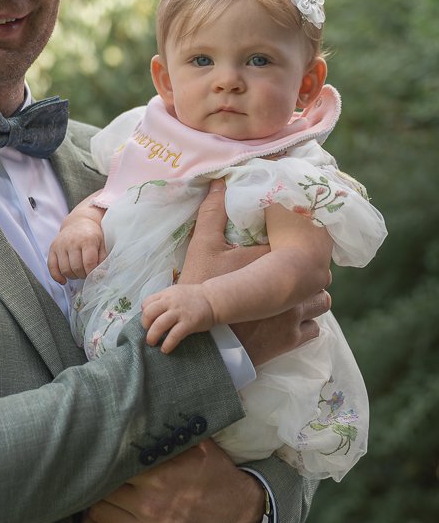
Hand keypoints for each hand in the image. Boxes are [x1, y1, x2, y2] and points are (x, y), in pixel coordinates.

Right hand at [48, 220, 105, 283]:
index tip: (95, 274)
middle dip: (83, 275)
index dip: (92, 273)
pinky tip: (63, 280)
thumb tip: (100, 275)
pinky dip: (57, 276)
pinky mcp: (53, 248)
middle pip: (76, 268)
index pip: (89, 263)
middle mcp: (72, 241)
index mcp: (87, 240)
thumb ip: (103, 259)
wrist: (79, 222)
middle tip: (87, 273)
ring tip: (78, 273)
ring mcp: (61, 245)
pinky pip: (51, 266)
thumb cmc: (93, 235)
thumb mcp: (102, 244)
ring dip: (72, 276)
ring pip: (64, 269)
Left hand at [82, 439, 265, 522]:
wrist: (237, 514)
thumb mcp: (199, 445)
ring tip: (101, 493)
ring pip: (99, 512)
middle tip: (100, 474)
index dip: (107, 458)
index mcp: (160, 475)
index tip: (103, 453)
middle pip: (103, 488)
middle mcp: (150, 504)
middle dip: (102, 479)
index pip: (114, 464)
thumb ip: (170, 432)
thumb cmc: (215, 474)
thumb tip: (146, 410)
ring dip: (98, 502)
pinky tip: (94, 520)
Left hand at [141, 285, 215, 352]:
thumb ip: (163, 300)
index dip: (144, 314)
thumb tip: (149, 312)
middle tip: (148, 333)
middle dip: (145, 326)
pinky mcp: (189, 323)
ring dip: (152, 336)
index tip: (147, 322)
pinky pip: (174, 335)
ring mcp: (179, 312)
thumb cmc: (194, 298)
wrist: (213, 299)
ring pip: (158, 325)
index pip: (146, 303)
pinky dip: (167, 344)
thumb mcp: (176, 292)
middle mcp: (170, 302)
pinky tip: (165, 349)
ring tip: (152, 343)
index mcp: (166, 294)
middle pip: (149, 313)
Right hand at [182, 179, 331, 364]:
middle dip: (312, 266)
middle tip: (295, 263)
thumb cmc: (201, 289)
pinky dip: (307, 322)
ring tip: (298, 293)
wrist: (201, 340)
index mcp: (275, 263)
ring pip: (321, 300)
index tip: (293, 235)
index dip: (300, 238)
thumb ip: (212, 213)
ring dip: (312, 296)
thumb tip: (219, 182)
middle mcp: (293, 289)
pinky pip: (314, 327)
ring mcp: (295, 315)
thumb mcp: (203, 248)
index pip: (303, 243)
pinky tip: (295, 318)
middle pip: (319, 271)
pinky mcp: (292, 339)